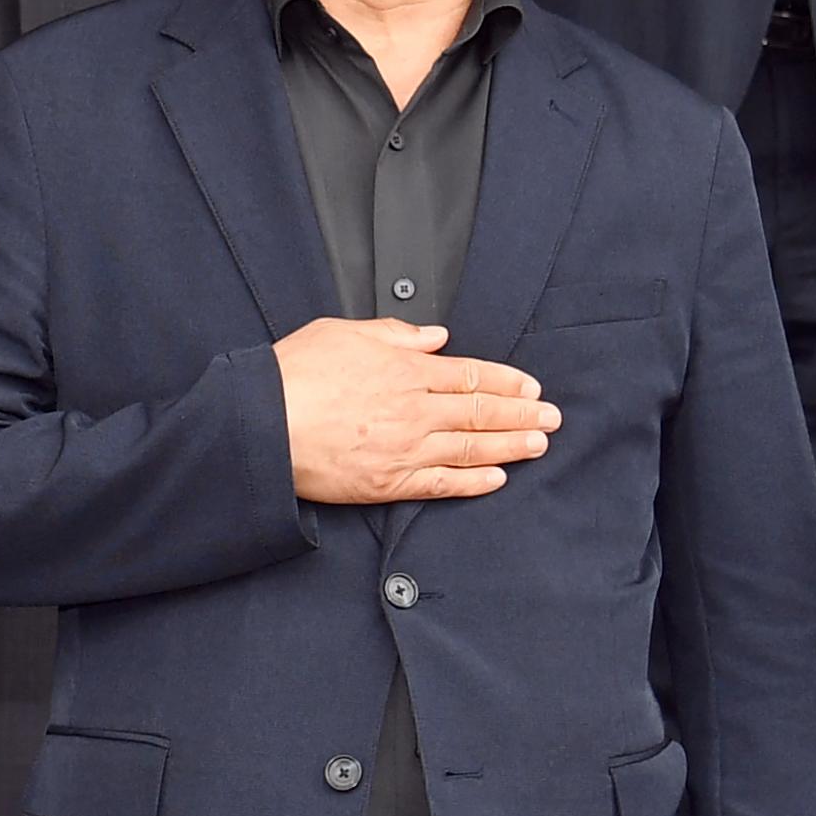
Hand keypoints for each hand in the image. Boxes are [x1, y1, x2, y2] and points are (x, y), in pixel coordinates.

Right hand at [278, 318, 557, 502]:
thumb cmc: (293, 375)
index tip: (531, 386)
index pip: (472, 375)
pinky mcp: (390, 482)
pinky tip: (497, 478)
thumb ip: (394, 333)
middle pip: (482, 411)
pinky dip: (475, 481)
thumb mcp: (342, 333)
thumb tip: (434, 336)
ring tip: (539, 444)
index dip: (507, 381)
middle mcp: (415, 409)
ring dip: (512, 445)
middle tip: (552, 417)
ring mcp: (406, 449)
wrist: (263, 425)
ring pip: (472, 447)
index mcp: (405, 370)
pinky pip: (444, 483)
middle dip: (523, 413)